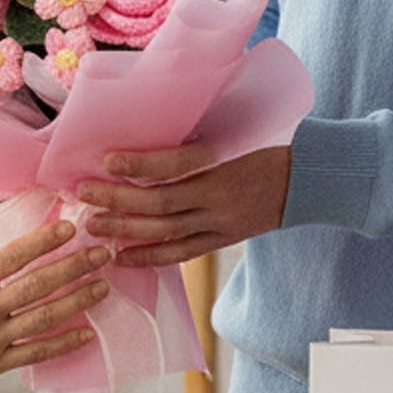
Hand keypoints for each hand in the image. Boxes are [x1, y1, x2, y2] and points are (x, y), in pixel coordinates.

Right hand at [0, 199, 112, 392]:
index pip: (11, 258)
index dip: (43, 241)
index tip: (68, 227)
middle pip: (37, 287)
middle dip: (74, 267)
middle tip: (102, 252)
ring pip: (43, 320)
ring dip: (77, 302)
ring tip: (103, 286)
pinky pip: (35, 354)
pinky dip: (64, 344)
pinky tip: (87, 333)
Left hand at [73, 143, 290, 266]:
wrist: (309, 182)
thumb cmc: (270, 147)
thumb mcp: (238, 135)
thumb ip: (198, 141)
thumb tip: (152, 135)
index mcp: (224, 165)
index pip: (176, 166)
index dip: (141, 165)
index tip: (108, 160)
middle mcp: (220, 197)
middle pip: (161, 203)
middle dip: (118, 200)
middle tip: (83, 193)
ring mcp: (221, 222)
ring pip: (166, 232)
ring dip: (125, 230)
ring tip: (93, 225)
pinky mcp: (223, 239)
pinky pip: (182, 252)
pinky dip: (150, 257)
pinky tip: (122, 256)